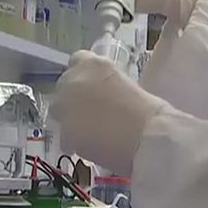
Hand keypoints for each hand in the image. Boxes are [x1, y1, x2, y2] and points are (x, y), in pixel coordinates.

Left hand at [52, 51, 168, 175]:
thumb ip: (105, 84)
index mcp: (94, 64)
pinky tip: (91, 147)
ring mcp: (66, 106)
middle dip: (73, 98)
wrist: (148, 136)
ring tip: (89, 133)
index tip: (91, 87)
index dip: (84, 76)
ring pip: (59, 113)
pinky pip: (64, 137)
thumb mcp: (125, 84)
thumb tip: (97, 94)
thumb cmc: (148, 111)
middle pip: (64, 87)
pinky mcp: (65, 131)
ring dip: (70, 119)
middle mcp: (74, 80)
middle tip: (90, 113)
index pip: (78, 60)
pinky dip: (74, 142)